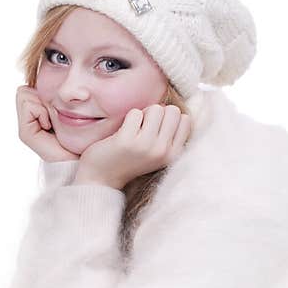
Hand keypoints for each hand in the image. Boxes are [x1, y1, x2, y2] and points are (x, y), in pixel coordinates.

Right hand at [15, 86, 79, 161]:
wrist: (78, 156)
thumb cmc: (78, 135)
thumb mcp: (68, 109)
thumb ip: (56, 96)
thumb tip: (49, 78)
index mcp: (38, 113)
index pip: (29, 87)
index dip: (43, 92)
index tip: (57, 109)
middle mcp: (28, 120)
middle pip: (24, 90)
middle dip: (41, 97)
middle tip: (53, 115)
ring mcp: (25, 127)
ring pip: (23, 94)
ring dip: (42, 104)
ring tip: (52, 121)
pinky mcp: (25, 133)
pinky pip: (29, 105)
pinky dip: (41, 112)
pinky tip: (49, 126)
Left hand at [75, 104, 191, 188]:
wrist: (101, 179)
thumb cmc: (129, 160)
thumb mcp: (157, 152)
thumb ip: (169, 134)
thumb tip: (174, 108)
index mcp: (173, 154)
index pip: (186, 119)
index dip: (169, 118)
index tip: (156, 130)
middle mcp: (163, 151)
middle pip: (172, 110)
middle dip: (157, 114)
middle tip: (143, 128)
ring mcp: (145, 146)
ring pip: (156, 109)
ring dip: (143, 114)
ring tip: (133, 130)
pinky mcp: (127, 140)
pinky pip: (135, 112)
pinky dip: (128, 118)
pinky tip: (122, 133)